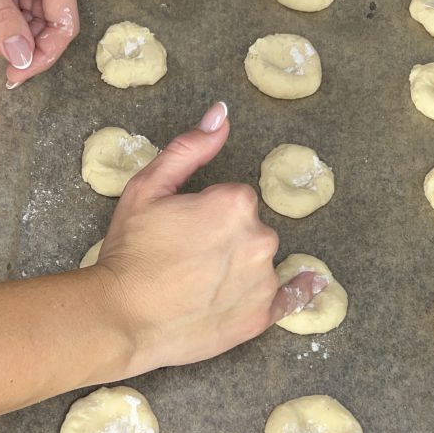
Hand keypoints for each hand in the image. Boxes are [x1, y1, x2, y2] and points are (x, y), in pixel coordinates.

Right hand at [94, 103, 323, 377]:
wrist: (122, 319)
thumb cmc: (130, 253)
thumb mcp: (148, 187)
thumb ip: (190, 147)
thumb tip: (221, 113)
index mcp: (235, 202)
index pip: (232, 200)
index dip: (204, 213)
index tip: (179, 231)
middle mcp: (260, 238)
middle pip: (250, 229)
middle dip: (224, 239)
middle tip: (184, 260)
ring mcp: (264, 280)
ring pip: (260, 262)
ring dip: (240, 268)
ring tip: (198, 287)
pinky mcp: (261, 316)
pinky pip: (290, 299)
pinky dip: (299, 291)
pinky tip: (311, 284)